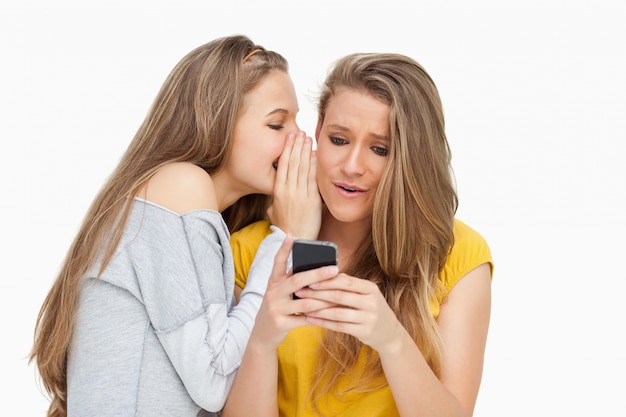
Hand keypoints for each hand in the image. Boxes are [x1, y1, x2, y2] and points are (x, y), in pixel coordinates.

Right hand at [250, 235, 338, 351]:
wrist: (262, 335)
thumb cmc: (277, 308)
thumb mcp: (279, 292)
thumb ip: (291, 280)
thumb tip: (316, 267)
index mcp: (273, 282)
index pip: (277, 262)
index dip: (284, 249)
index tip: (291, 235)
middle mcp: (272, 293)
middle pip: (297, 280)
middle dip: (317, 274)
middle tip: (334, 269)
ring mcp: (275, 309)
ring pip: (305, 302)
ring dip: (325, 299)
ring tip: (340, 295)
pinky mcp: (281, 324)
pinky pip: (305, 319)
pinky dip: (320, 317)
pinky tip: (332, 315)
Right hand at [267, 131, 320, 239]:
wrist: (295, 242)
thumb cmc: (285, 229)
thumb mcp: (274, 213)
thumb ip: (275, 202)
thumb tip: (275, 197)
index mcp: (277, 192)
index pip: (282, 166)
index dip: (286, 151)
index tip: (290, 139)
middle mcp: (287, 191)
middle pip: (291, 163)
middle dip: (296, 146)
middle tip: (299, 132)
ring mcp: (300, 195)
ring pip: (301, 168)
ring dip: (305, 151)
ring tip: (308, 138)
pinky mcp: (312, 200)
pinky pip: (312, 179)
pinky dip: (314, 165)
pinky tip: (315, 154)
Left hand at [294, 273, 404, 352]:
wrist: (390, 333)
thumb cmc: (371, 309)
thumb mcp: (366, 294)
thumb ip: (349, 286)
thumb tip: (325, 274)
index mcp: (371, 288)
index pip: (346, 281)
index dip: (326, 281)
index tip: (309, 280)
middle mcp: (371, 302)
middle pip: (339, 296)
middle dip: (317, 294)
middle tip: (300, 292)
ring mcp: (369, 318)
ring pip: (337, 313)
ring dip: (317, 310)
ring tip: (302, 307)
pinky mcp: (364, 332)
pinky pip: (339, 326)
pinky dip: (323, 322)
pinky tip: (311, 319)